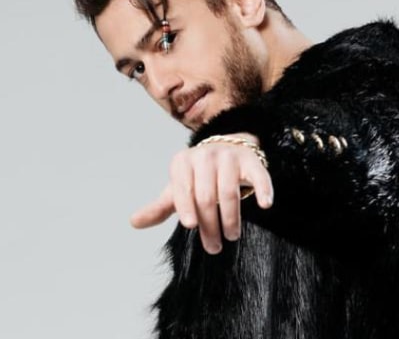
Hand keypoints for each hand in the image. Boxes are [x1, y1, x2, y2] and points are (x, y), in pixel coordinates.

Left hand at [130, 133, 273, 253]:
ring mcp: (229, 156)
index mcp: (183, 162)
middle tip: (214, 247)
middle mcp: (205, 155)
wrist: (226, 150)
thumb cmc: (198, 177)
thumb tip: (133, 223)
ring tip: (231, 236)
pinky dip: (262, 190)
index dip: (186, 206)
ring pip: (229, 191)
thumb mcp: (177, 190)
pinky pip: (258, 175)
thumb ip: (159, 207)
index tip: (191, 226)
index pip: (183, 188)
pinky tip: (265, 205)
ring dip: (231, 218)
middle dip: (210, 224)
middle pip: (206, 196)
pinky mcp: (251, 160)